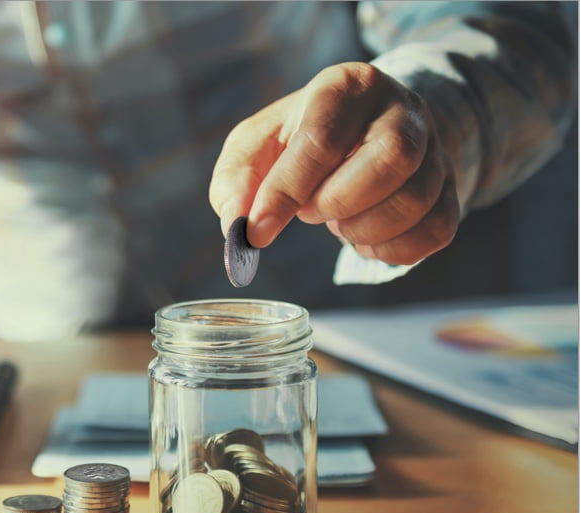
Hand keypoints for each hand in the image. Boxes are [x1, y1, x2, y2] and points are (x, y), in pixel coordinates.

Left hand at [209, 62, 459, 264]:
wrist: (362, 129)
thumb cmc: (300, 137)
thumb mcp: (258, 145)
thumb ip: (237, 181)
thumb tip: (239, 224)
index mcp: (346, 87)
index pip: (322, 141)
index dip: (285, 194)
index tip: (257, 231)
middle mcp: (402, 110)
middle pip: (390, 160)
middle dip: (337, 202)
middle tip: (310, 211)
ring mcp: (435, 148)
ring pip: (415, 201)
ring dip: (361, 229)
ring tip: (336, 219)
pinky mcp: (450, 187)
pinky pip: (435, 231)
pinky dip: (390, 249)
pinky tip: (364, 236)